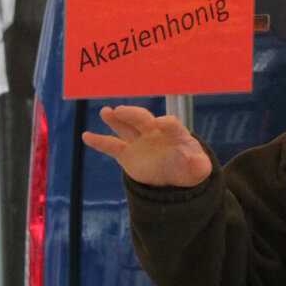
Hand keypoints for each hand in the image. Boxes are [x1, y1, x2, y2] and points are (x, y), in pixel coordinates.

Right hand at [81, 105, 211, 187]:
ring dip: (116, 119)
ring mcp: (139, 141)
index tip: (159, 124)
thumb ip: (199, 165)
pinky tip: (86, 136)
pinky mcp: (127, 153)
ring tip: (106, 112)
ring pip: (125, 128)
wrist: (175, 173)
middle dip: (133, 115)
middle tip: (121, 111)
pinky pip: (112, 146)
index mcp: (174, 132)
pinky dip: (99, 141)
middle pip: (143, 119)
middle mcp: (154, 132)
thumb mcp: (199, 169)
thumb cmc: (189, 166)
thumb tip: (199, 164)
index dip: (166, 123)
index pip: (170, 124)